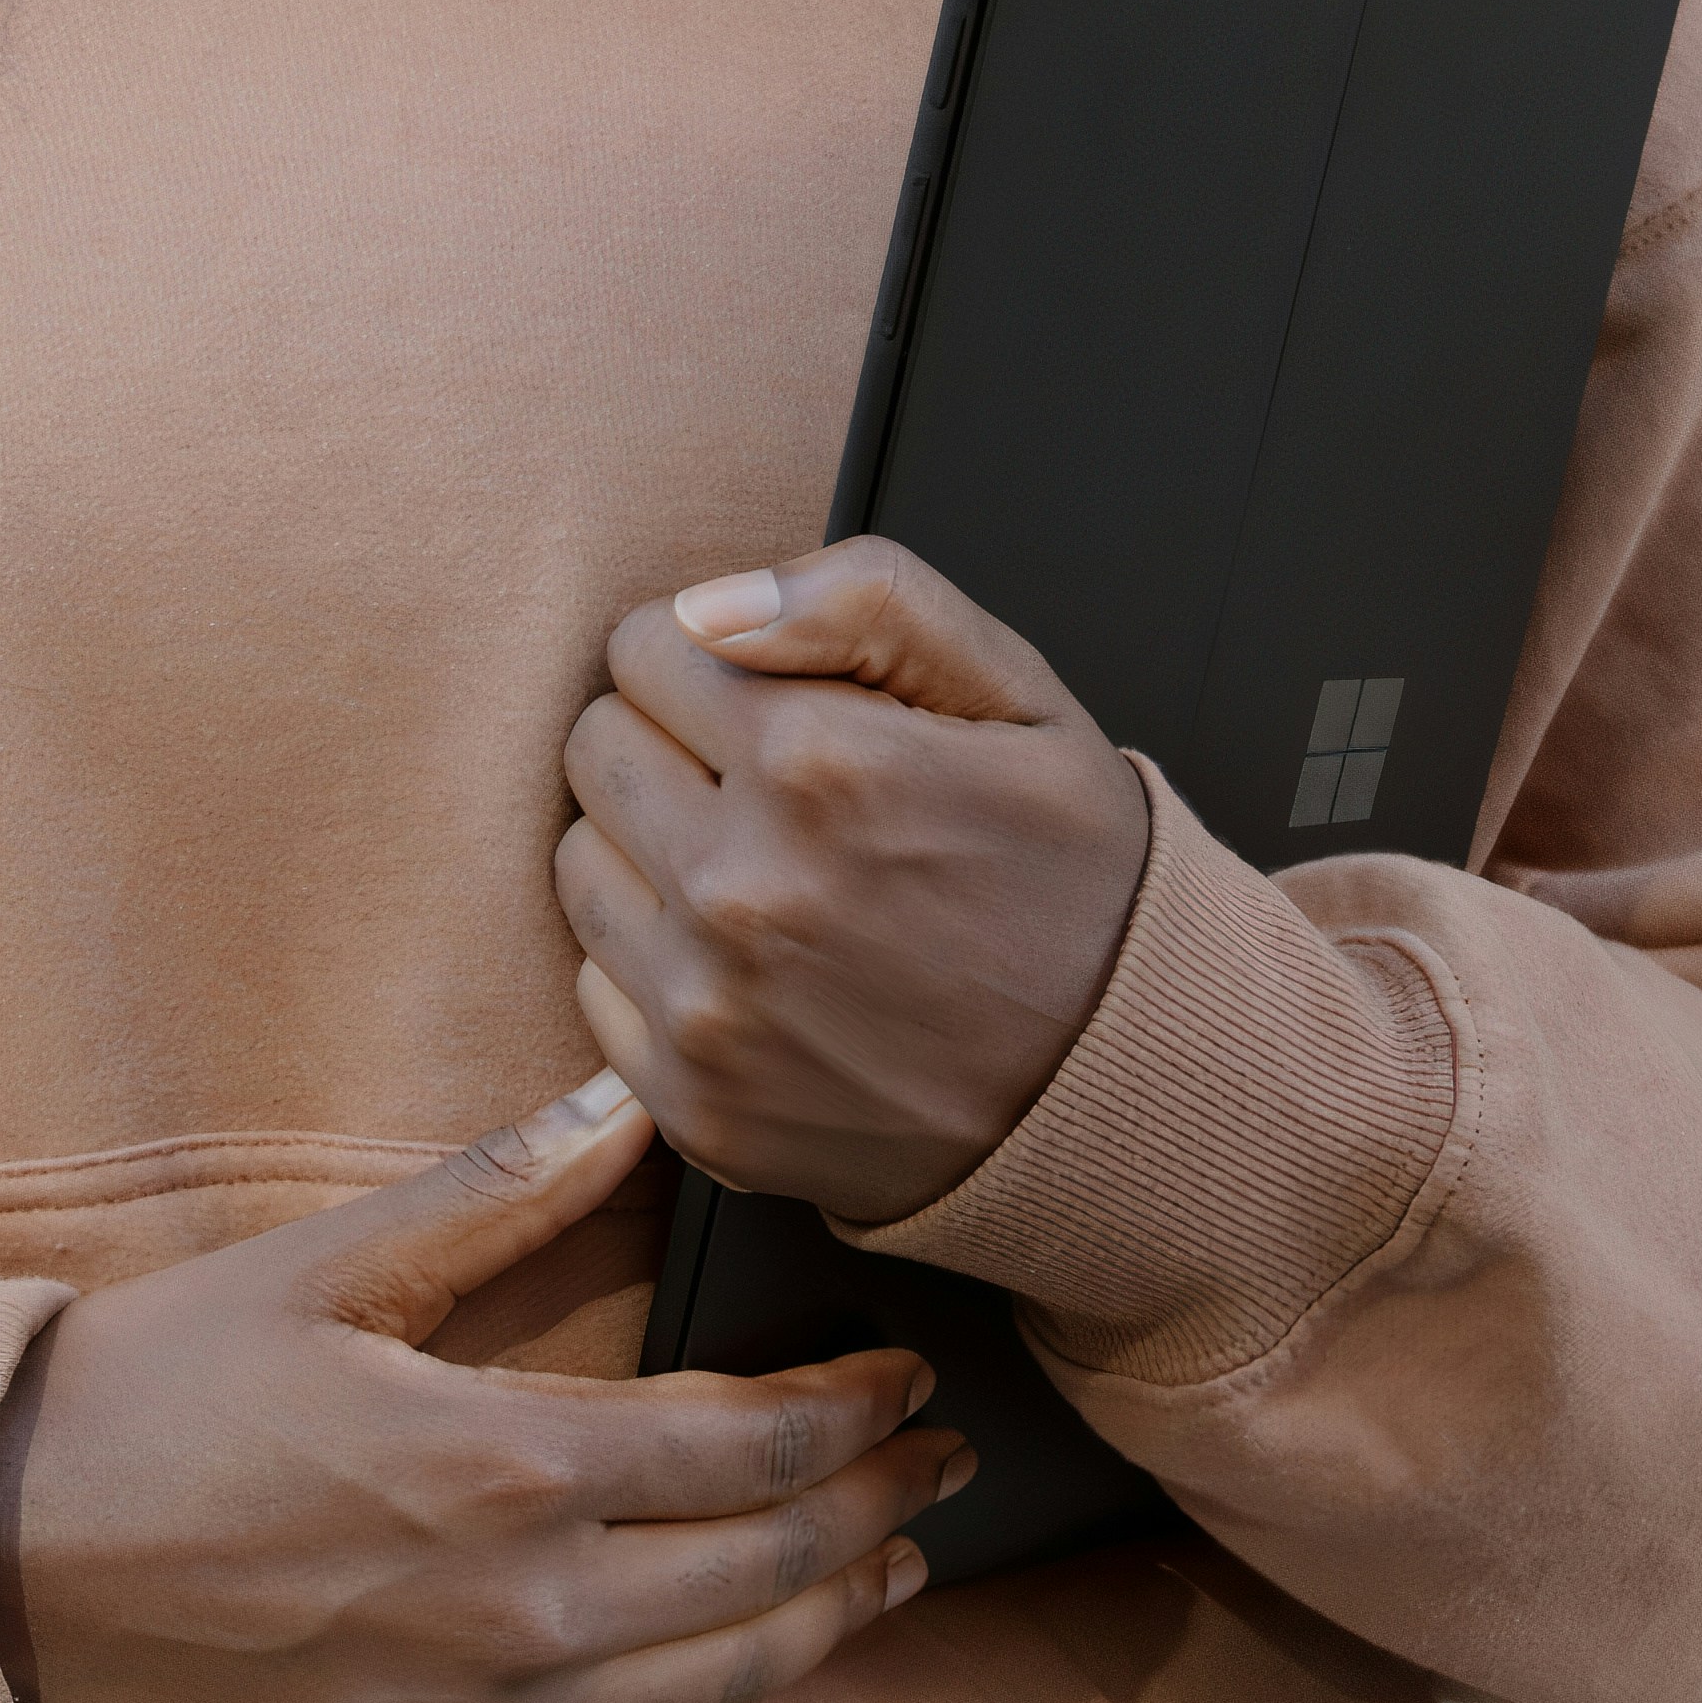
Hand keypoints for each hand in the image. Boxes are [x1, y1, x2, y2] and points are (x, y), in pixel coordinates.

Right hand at [0, 1073, 973, 1702]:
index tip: (910, 1373)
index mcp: (504, 1467)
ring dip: (822, 1620)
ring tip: (888, 1565)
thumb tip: (633, 1110)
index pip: (751, 1449)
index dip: (854, 1410)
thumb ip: (495, 1196)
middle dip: (876, 1508)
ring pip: (717, 1686)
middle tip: (941, 1462)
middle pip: (768, 1572)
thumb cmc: (144, 1399)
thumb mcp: (318, 1271)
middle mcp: (519, 1618)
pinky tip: (732, 1662)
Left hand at [552, 538, 1150, 1230]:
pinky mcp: (691, 1099)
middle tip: (771, 790)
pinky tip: (761, 967)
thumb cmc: (1072, 879)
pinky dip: (660, 965)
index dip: (712, 661)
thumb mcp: (1016, 695)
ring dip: (653, 852)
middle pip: (596, 746)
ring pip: (581, 862)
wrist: (1120, 1085)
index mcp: (820, 763)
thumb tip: (706, 604)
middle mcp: (745, 886)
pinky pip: (596, 982)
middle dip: (672, 744)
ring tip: (768, 876)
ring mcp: (710, 1005)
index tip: (772, 702)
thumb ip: (866, 602)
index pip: (643, 648)